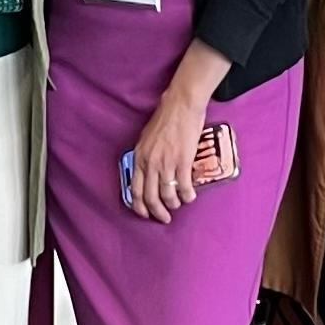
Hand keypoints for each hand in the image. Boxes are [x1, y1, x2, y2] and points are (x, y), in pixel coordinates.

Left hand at [129, 88, 207, 224]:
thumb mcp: (146, 139)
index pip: (134, 190)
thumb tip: (148, 171)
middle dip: (157, 212)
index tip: (146, 214)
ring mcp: (166, 164)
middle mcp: (150, 164)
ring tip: (179, 204)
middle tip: (164, 218)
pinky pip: (184, 187)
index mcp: (139, 158)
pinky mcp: (182, 161)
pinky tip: (190, 196)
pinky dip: (187, 195)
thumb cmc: (165, 119)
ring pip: (167, 195)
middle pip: (150, 197)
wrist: (180, 106)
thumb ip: (145, 156)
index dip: (140, 206)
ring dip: (174, 204)